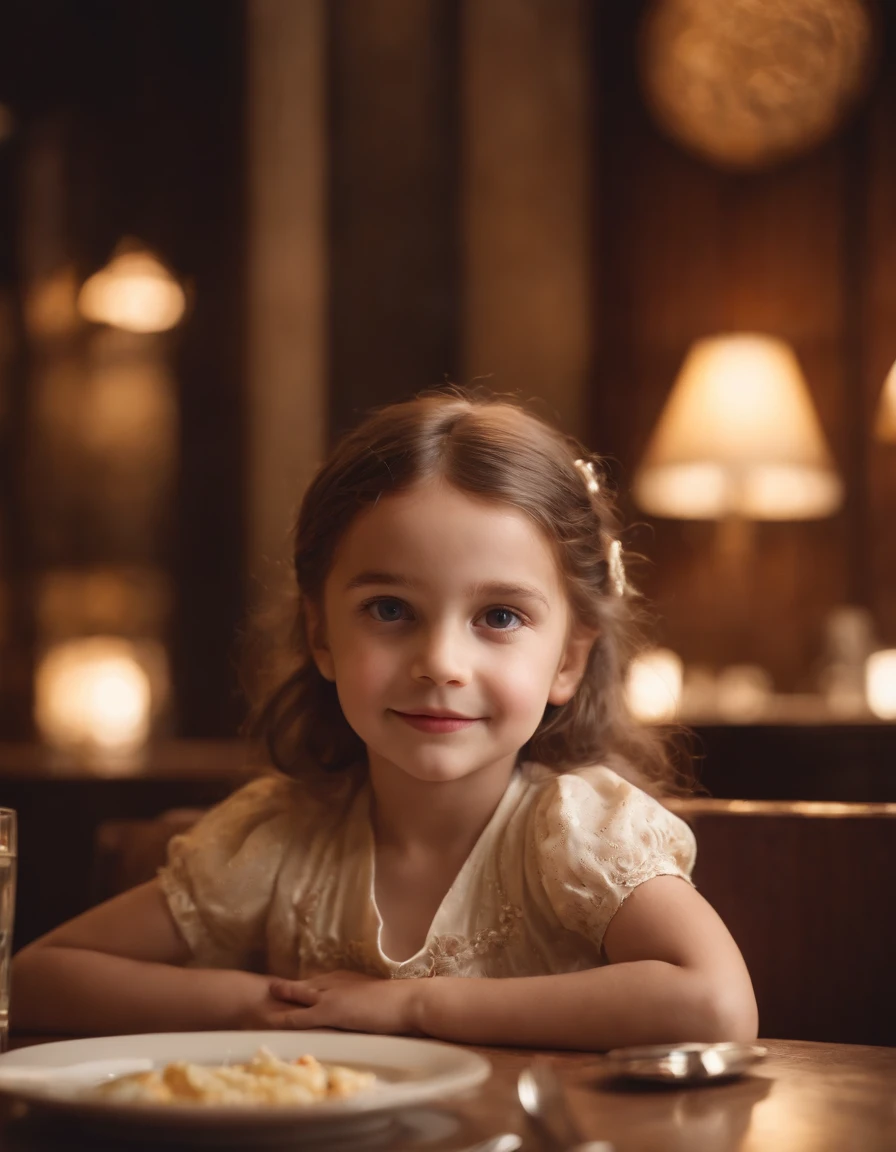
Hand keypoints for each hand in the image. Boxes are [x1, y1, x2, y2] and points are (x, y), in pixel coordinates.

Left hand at [266, 969, 422, 1034]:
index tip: (286, 989)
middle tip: (266, 992)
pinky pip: (302, 1016)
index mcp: (345, 977)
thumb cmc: (400, 1002)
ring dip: (280, 1001)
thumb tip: (360, 1010)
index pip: (317, 981)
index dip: (301, 987)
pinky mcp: (331, 1011)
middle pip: (303, 986)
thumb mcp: (376, 998)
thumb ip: (363, 1001)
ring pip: (297, 997)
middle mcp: (334, 982)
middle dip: (285, 990)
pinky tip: (272, 1022)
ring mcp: (331, 996)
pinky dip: (286, 1018)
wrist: (409, 1001)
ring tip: (258, 1005)